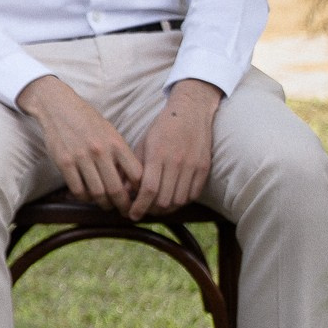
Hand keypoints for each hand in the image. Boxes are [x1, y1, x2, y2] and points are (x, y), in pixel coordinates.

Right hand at [17, 74, 140, 207]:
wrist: (59, 107)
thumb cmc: (88, 120)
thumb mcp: (110, 132)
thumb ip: (120, 153)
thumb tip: (130, 179)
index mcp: (116, 143)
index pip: (136, 175)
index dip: (140, 191)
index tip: (140, 198)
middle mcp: (100, 152)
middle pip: (117, 189)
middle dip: (123, 205)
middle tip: (125, 211)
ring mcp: (81, 158)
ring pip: (97, 192)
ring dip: (103, 203)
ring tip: (106, 206)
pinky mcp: (64, 162)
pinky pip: (77, 189)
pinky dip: (84, 197)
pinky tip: (87, 197)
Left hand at [129, 78, 220, 216]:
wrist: (191, 112)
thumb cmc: (161, 129)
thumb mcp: (142, 144)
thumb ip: (134, 168)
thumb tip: (123, 192)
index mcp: (157, 155)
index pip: (148, 190)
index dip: (139, 206)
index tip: (132, 215)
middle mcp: (176, 162)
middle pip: (164, 199)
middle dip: (151, 210)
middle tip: (143, 211)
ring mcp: (192, 165)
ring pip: (179, 200)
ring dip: (167, 208)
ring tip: (157, 207)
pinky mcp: (204, 168)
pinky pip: (193, 194)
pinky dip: (182, 201)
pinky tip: (173, 199)